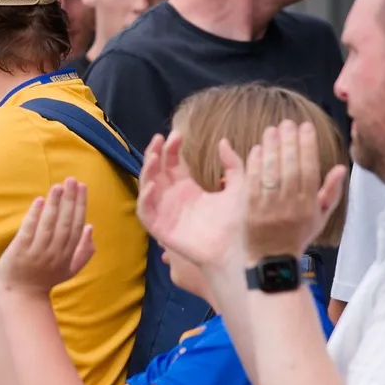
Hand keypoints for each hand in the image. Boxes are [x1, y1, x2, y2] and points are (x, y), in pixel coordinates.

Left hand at [0, 178, 95, 293]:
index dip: (80, 205)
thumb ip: (83, 251)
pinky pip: (29, 230)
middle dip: (70, 200)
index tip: (82, 187)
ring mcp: (37, 252)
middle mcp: (54, 253)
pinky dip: (35, 215)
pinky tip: (39, 201)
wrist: (21, 296)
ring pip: (49, 224)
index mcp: (67, 255)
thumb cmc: (45, 280)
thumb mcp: (69, 270)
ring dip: (54, 204)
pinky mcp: (20, 251)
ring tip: (58, 186)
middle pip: (65, 223)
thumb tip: (91, 227)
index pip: (76, 226)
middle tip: (72, 180)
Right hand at [134, 131, 245, 273]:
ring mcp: (165, 213)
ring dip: (147, 170)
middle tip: (160, 139)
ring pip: (147, 187)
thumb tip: (223, 141)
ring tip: (153, 157)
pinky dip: (146, 198)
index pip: (172, 163)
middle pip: (156, 171)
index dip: (171, 148)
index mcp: (188, 189)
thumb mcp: (238, 187)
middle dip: (155, 153)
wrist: (237, 250)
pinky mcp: (160, 228)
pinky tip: (153, 186)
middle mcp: (173, 199)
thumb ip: (232, 164)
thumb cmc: (238, 222)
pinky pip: (146, 211)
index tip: (177, 134)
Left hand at [242, 121, 346, 263]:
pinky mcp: (251, 210)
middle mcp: (290, 206)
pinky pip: (253, 182)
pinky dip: (255, 164)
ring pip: (271, 172)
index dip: (307, 146)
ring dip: (271, 148)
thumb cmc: (298, 234)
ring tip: (272, 130)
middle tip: (287, 123)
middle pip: (290, 167)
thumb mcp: (320, 217)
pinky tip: (257, 148)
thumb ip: (331, 192)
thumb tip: (341, 167)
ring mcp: (269, 208)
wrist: (273, 259)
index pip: (309, 169)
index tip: (306, 127)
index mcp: (309, 206)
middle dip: (289, 141)